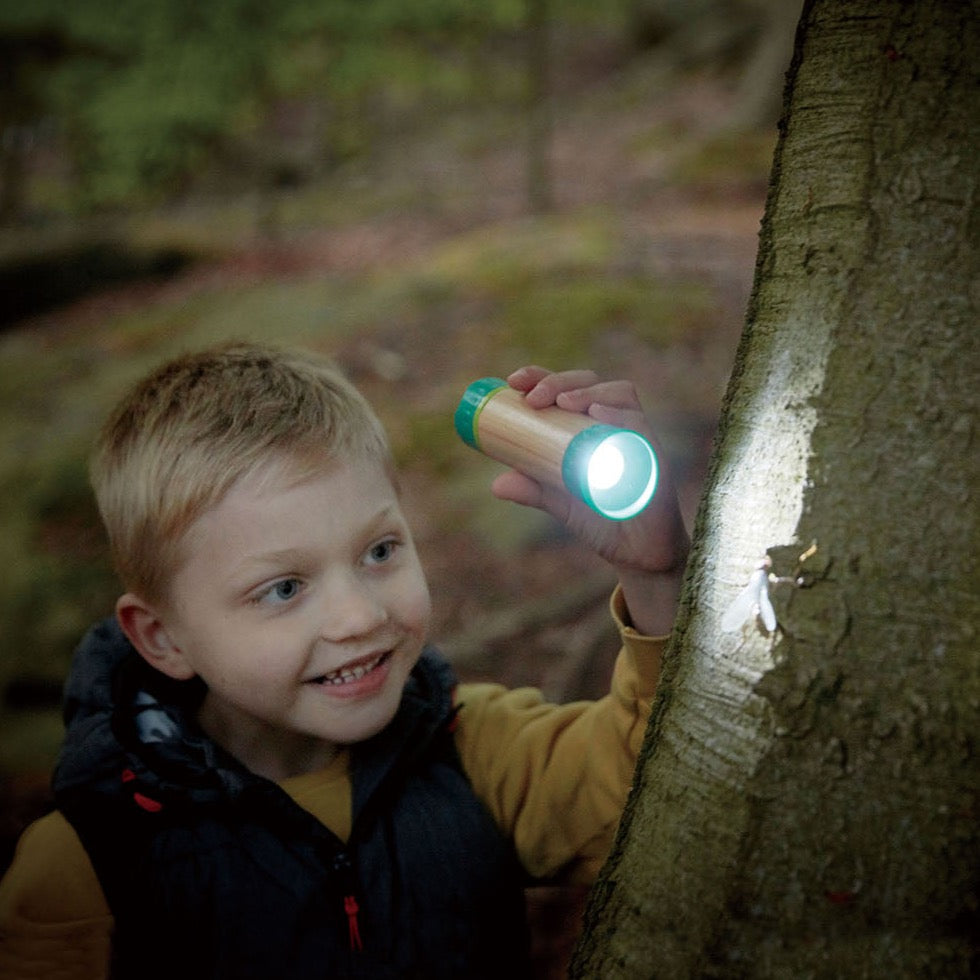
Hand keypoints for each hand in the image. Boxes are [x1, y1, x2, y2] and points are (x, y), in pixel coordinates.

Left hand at [491, 366, 688, 633]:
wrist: (637, 552)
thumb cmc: (601, 518)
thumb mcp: (560, 502)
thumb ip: (533, 490)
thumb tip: (497, 484)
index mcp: (589, 426)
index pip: (567, 387)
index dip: (542, 376)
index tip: (514, 381)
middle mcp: (614, 423)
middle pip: (591, 382)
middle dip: (559, 381)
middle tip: (534, 398)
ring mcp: (637, 436)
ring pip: (619, 394)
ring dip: (587, 392)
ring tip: (562, 402)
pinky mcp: (655, 455)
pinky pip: (641, 426)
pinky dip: (619, 416)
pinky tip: (598, 415)